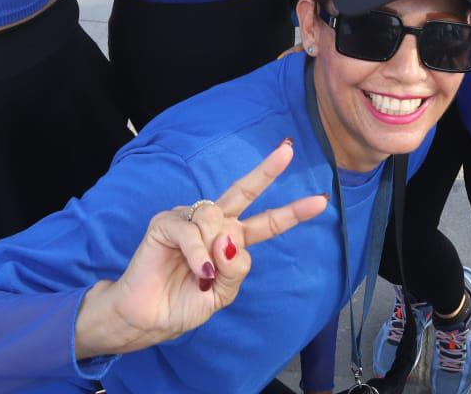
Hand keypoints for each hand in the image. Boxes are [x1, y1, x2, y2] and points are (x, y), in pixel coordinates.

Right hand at [75, 140, 327, 358]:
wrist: (149, 319)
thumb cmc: (184, 303)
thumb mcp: (221, 295)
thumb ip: (234, 269)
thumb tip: (229, 239)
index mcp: (232, 241)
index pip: (267, 223)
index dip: (292, 213)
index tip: (321, 201)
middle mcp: (214, 224)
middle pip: (244, 191)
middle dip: (266, 171)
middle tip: (288, 151)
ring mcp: (190, 220)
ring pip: (218, 220)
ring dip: (213, 252)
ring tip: (202, 274)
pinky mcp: (166, 222)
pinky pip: (192, 231)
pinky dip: (197, 254)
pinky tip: (197, 270)